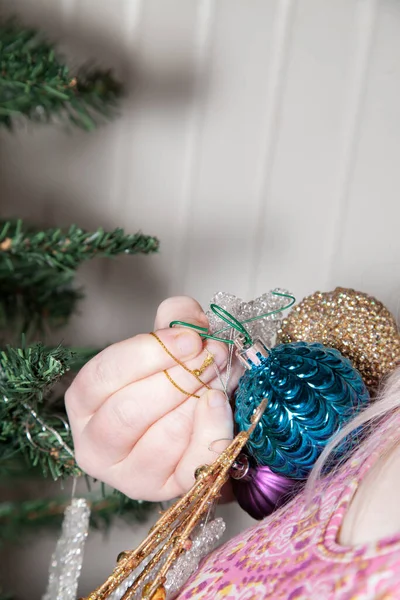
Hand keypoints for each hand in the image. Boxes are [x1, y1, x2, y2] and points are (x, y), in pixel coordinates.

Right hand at [65, 296, 232, 500]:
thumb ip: (176, 319)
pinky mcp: (166, 492)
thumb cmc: (169, 379)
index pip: (104, 375)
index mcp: (84, 401)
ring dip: (200, 399)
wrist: (191, 423)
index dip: (150, 353)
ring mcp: (129, 475)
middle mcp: (95, 444)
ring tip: (221, 372)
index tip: (191, 338)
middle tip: (214, 353)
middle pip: (129, 411)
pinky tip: (219, 404)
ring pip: (163, 438)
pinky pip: (192, 464)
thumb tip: (191, 321)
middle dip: (180, 377)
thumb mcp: (167, 343)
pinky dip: (212, 431)